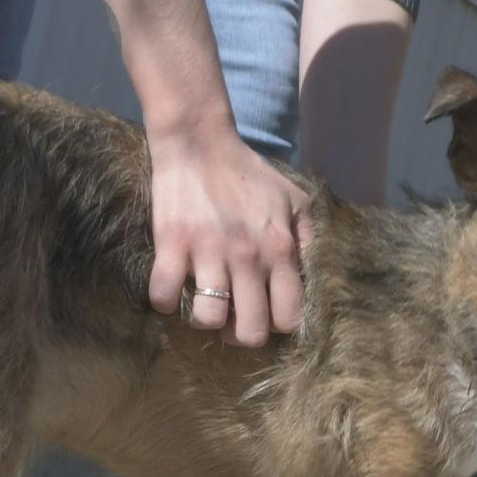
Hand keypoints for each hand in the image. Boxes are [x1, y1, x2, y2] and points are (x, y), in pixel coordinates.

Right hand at [145, 118, 311, 346]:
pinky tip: (172, 288)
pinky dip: (165, 301)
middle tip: (232, 317)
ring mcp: (208, 253)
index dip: (276, 324)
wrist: (200, 142)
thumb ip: (309, 240)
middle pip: (250, 332)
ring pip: (208, 321)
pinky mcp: (172, 245)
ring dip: (204, 319)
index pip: (289, 318)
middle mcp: (248, 257)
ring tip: (203, 302)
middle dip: (241, 334)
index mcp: (280, 250)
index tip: (264, 313)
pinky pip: (164, 296)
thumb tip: (312, 277)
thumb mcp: (295, 200)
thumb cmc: (248, 174)